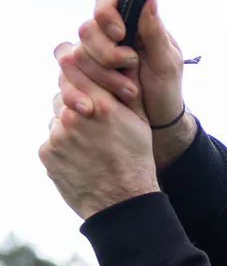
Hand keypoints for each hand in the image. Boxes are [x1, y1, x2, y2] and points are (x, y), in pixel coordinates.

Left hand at [41, 67, 160, 221]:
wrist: (122, 202)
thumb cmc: (136, 160)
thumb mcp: (140, 122)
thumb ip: (126, 90)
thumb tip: (121, 63)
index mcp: (100, 104)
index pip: (72, 65)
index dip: (74, 64)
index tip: (78, 67)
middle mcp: (74, 116)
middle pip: (64, 92)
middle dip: (76, 99)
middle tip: (93, 117)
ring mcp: (57, 135)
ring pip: (57, 117)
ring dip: (70, 124)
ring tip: (91, 144)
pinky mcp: (47, 152)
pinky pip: (52, 139)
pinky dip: (64, 145)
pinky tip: (82, 157)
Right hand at [56, 0, 193, 166]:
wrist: (157, 122)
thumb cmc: (166, 88)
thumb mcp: (167, 62)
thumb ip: (155, 32)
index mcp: (129, 24)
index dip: (106, 12)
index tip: (120, 33)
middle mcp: (106, 36)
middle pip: (87, 29)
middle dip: (107, 52)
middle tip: (132, 67)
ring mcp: (90, 56)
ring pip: (75, 53)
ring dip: (102, 75)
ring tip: (129, 92)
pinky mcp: (80, 77)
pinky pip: (65, 76)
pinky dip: (77, 91)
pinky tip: (91, 105)